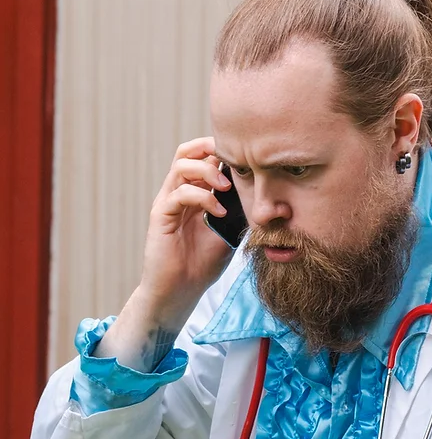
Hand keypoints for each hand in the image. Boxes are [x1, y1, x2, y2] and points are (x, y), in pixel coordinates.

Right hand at [139, 137, 236, 324]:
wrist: (180, 290)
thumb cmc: (203, 263)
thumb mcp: (229, 231)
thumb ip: (238, 210)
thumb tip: (262, 194)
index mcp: (194, 192)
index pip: (202, 157)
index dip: (221, 150)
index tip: (246, 158)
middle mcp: (178, 192)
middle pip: (187, 151)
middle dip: (210, 148)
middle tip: (233, 161)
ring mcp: (168, 202)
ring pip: (181, 166)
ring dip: (208, 172)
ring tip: (227, 187)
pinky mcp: (160, 216)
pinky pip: (179, 194)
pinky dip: (202, 197)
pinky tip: (218, 212)